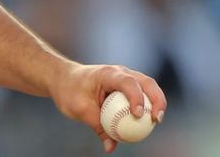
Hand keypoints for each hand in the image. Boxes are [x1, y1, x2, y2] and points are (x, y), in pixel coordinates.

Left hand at [49, 63, 166, 152]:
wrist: (62, 79)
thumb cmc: (68, 90)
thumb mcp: (79, 109)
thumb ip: (97, 127)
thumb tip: (111, 147)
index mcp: (108, 74)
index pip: (128, 82)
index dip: (136, 98)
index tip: (137, 115)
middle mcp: (120, 73)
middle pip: (147, 83)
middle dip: (157, 100)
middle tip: (156, 120)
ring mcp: (125, 78)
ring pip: (148, 88)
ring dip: (156, 103)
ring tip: (155, 121)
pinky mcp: (126, 87)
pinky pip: (142, 96)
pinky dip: (147, 106)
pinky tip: (146, 122)